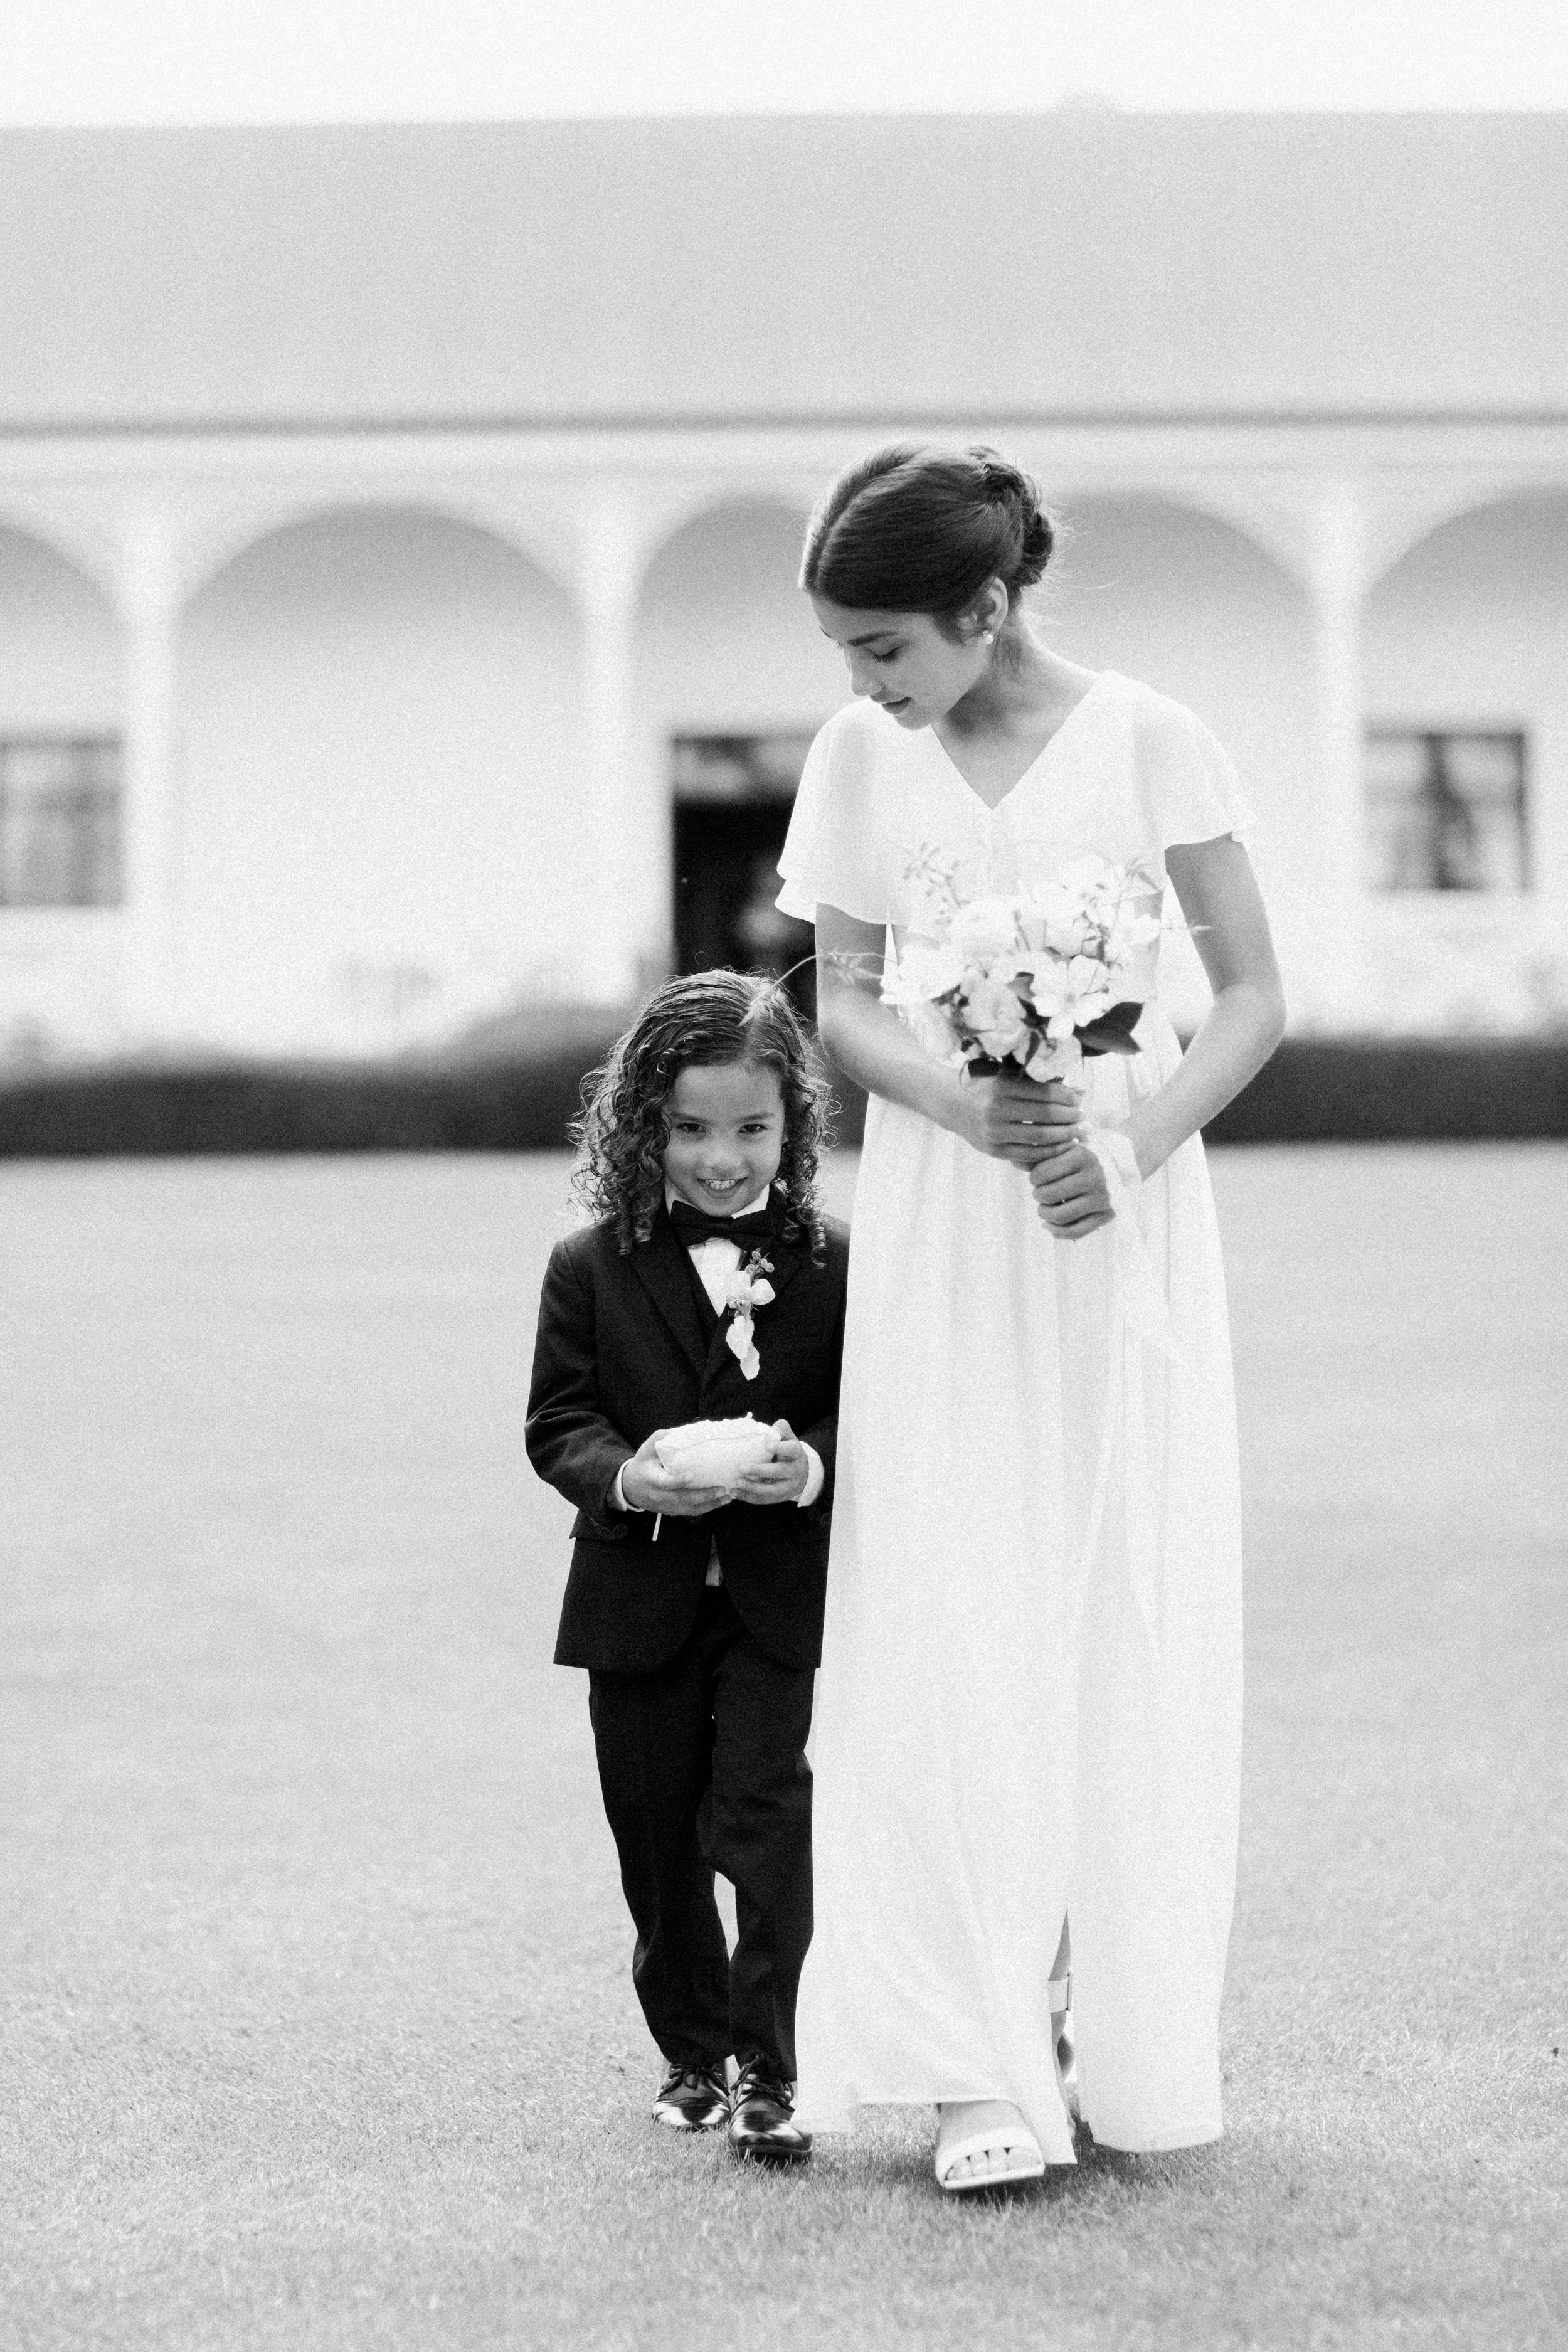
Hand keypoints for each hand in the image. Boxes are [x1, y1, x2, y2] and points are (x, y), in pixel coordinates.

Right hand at [619, 1431, 731, 1516]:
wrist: (630, 1488)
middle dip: (703, 1495)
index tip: (691, 1476)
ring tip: (727, 1497)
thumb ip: (661, 1438)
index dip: (677, 1481)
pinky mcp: (672, 1511)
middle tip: (722, 1489)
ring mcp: (666, 1506)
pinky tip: (720, 1502)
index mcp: (651, 1479)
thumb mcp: (646, 1449)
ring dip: (709, 1504)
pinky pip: (690, 1512)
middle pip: (682, 1498)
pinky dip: (706, 1508)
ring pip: (689, 1508)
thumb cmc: (642, 1464)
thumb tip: (682, 1430)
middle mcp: (659, 1495)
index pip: (664, 1483)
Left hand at [726, 1419, 810, 1506]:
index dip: (780, 1448)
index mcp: (796, 1454)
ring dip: (753, 1487)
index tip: (767, 1445)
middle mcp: (794, 1471)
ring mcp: (787, 1487)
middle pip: (778, 1472)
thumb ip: (780, 1430)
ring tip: (737, 1482)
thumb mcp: (789, 1438)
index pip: (790, 1450)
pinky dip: (749, 1497)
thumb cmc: (789, 1452)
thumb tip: (769, 1432)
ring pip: (771, 1490)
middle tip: (742, 1467)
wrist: (803, 1474)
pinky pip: (764, 1500)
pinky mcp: (779, 1497)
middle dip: (760, 1471)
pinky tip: (735, 1492)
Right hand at [951, 1073, 1082, 1167]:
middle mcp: (996, 1109)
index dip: (1067, 1097)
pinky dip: (1050, 1151)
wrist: (954, 1106)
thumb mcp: (1009, 1077)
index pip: (1045, 1092)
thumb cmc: (988, 1087)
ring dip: (1066, 1136)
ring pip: (1041, 1137)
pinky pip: (1029, 1154)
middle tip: (1085, 1118)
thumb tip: (1080, 1091)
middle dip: (1071, 1117)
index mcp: (1002, 1087)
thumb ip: (1041, 1083)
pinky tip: (1064, 1146)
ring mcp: (994, 1132)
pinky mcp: (994, 1150)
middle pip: (1046, 1115)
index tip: (1079, 1100)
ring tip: (1080, 1133)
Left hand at [1030, 1139, 1115, 1239]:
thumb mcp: (1065, 1147)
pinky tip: (1048, 1224)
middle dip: (1038, 1195)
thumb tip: (1014, 1161)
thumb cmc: (1083, 1154)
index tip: (1038, 1177)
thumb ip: (1040, 1153)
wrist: (1119, 1164)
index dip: (1034, 1178)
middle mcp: (1096, 1176)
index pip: (1041, 1174)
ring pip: (1060, 1216)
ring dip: (1044, 1214)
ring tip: (1044, 1207)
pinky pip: (1075, 1232)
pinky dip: (1056, 1231)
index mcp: (1083, 1155)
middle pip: (1048, 1195)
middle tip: (1041, 1192)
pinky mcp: (1107, 1214)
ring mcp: (1103, 1197)